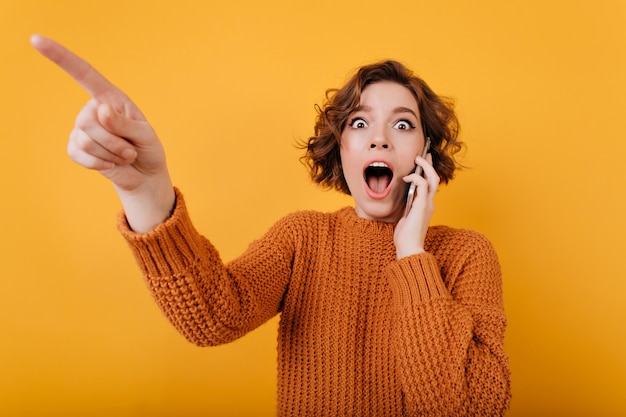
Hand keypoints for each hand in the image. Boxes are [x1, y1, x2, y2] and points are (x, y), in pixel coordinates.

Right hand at [31, 34, 174, 231]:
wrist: (144, 175)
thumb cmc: (147, 149)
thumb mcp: (145, 134)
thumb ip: (125, 123)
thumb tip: (100, 110)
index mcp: (110, 97)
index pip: (83, 73)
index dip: (60, 56)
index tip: (36, 40)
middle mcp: (92, 110)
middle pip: (88, 120)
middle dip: (114, 140)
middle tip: (130, 149)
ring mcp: (81, 129)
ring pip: (87, 141)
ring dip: (112, 153)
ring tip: (124, 155)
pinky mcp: (76, 149)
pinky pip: (80, 155)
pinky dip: (101, 163)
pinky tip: (111, 163)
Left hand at [394, 153, 439, 258]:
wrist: (409, 248)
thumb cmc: (405, 237)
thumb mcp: (405, 217)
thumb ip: (407, 207)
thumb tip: (404, 196)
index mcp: (426, 206)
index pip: (430, 185)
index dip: (428, 172)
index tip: (422, 162)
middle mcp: (430, 203)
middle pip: (435, 179)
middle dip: (429, 165)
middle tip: (423, 154)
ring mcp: (428, 204)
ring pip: (432, 179)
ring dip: (425, 167)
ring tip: (417, 159)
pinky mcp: (422, 205)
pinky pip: (422, 185)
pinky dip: (415, 178)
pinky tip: (406, 178)